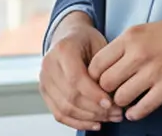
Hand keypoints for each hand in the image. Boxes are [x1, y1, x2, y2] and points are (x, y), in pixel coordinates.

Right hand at [40, 12, 122, 130]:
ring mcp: (44, 80)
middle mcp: (49, 65)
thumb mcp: (100, 44)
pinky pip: (59, 114)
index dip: (93, 94)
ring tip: (110, 118)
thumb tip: (113, 94)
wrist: (69, 37)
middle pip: (70, 96)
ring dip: (89, 118)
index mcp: (63, 49)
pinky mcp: (45, 92)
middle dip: (95, 109)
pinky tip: (95, 124)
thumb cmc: (88, 41)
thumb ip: (104, 66)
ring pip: (64, 108)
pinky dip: (78, 122)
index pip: (76, 78)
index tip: (111, 103)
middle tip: (117, 113)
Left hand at [87, 7, 161, 120]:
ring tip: (126, 101)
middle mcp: (138, 54)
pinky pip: (142, 108)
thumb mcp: (147, 29)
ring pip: (121, 97)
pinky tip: (137, 110)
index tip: (100, 81)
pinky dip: (136, 113)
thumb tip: (110, 66)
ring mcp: (153, 71)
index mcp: (131, 37)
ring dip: (121, 103)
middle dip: (106, 91)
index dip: (94, 76)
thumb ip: (127, 46)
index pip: (96, 63)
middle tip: (112, 93)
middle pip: (105, 82)